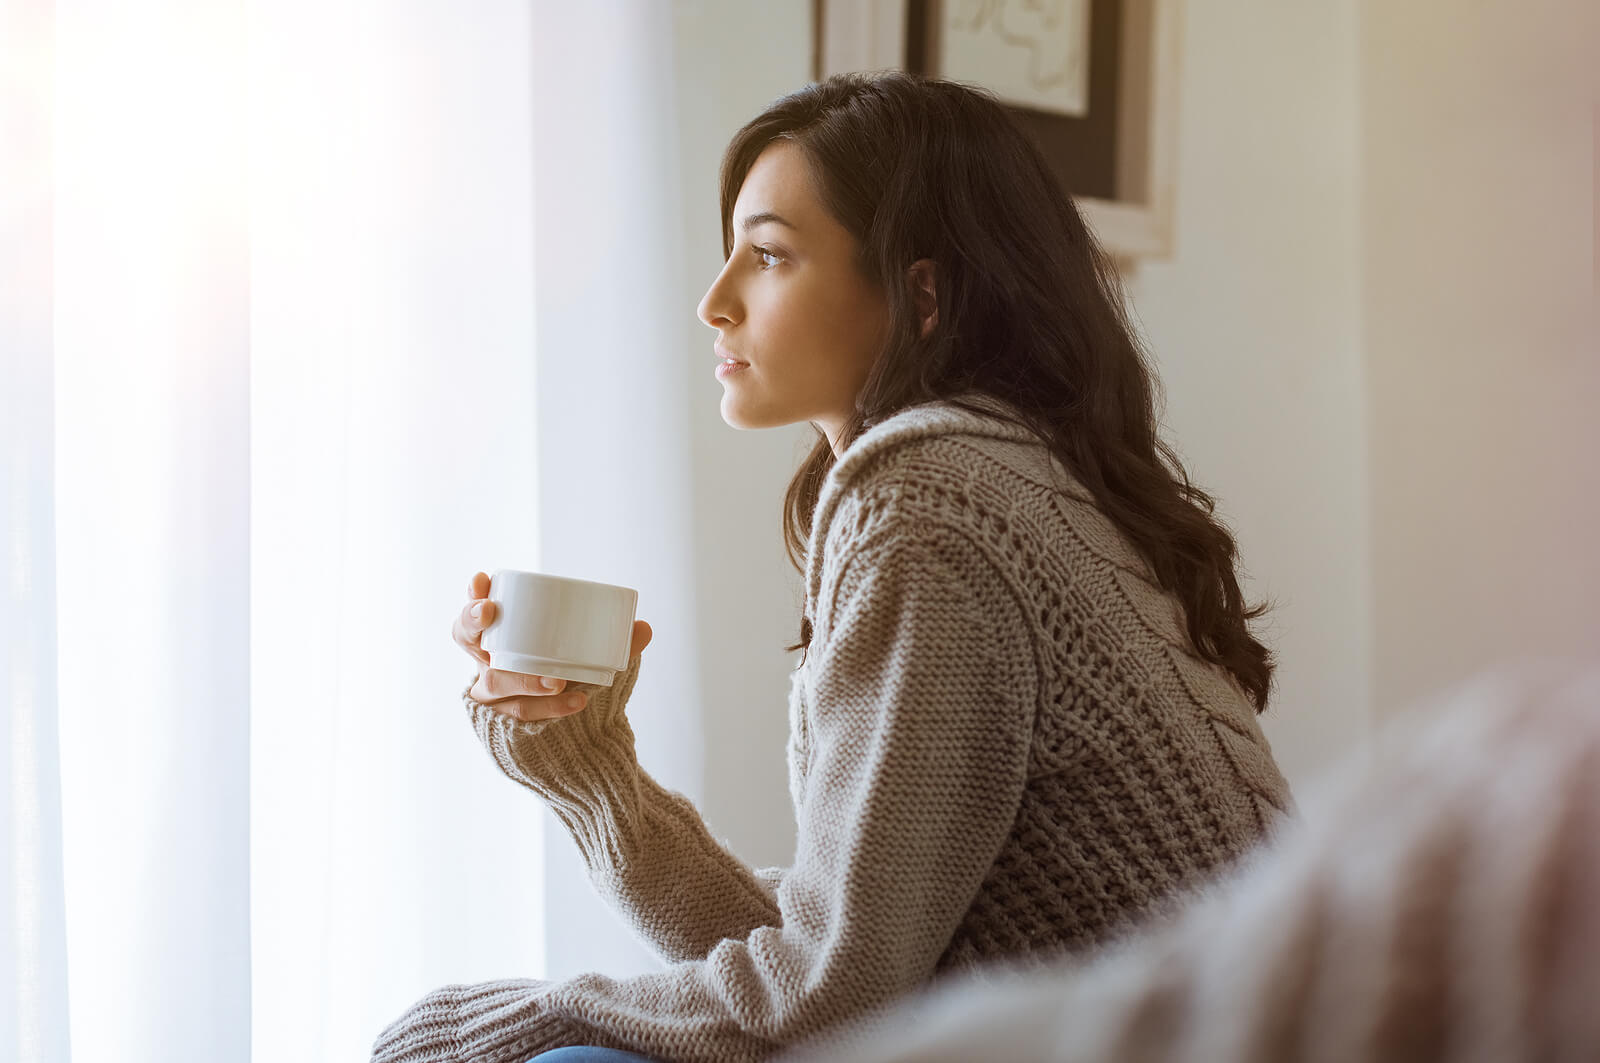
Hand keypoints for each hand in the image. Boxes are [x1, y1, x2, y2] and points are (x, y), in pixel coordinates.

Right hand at [453, 571, 651, 721]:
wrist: (573, 742)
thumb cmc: (572, 684)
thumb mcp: (590, 660)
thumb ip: (616, 644)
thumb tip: (644, 627)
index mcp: (501, 640)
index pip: (472, 615)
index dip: (471, 596)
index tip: (481, 580)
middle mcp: (488, 665)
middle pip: (466, 639)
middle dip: (473, 621)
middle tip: (491, 612)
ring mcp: (492, 697)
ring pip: (496, 682)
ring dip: (526, 678)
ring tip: (559, 680)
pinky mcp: (502, 725)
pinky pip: (520, 715)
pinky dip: (550, 709)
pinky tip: (576, 702)